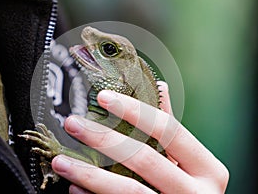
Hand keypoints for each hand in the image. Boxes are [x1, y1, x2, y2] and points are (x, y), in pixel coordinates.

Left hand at [51, 82, 228, 193]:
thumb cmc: (190, 188)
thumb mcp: (188, 161)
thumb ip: (171, 129)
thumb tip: (160, 87)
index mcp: (207, 169)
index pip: (169, 130)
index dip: (134, 111)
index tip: (103, 98)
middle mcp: (196, 193)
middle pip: (145, 158)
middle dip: (104, 139)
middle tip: (74, 124)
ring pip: (128, 189)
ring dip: (90, 173)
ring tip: (63, 161)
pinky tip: (75, 187)